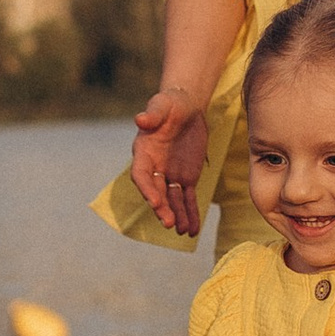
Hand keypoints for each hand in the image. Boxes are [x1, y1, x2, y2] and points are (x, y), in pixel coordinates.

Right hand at [130, 88, 210, 238]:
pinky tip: (194, 230)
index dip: (147, 189)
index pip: (141, 175)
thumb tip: (140, 119)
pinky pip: (188, 199)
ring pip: (172, 200)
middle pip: (156, 192)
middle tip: (169, 223)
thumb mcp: (162, 105)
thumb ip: (153, 115)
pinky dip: (191, 213)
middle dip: (162, 208)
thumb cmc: (171, 104)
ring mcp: (170, 175)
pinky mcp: (186, 178)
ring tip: (183, 231)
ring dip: (177, 216)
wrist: (188, 107)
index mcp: (144, 153)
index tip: (154, 202)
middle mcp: (154, 168)